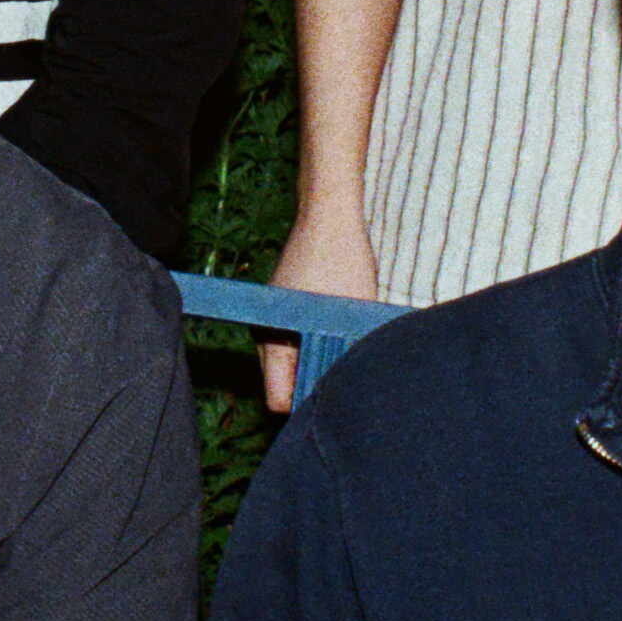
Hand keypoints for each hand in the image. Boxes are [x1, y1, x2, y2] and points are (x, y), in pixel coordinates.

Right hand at [262, 211, 380, 415]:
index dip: (308, 406)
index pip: (279, 399)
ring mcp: (275, 322)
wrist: (329, 214)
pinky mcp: (288, 312)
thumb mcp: (350, 315)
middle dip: (318, 384)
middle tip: (352, 372)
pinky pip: (302, 344)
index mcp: (272, 339)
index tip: (338, 399)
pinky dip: (323, 345)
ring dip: (323, 362)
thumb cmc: (341, 260)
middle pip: (288, 385)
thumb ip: (347, 357)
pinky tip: (343, 329)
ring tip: (349, 343)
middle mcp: (266, 334)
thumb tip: (355, 390)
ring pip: (298, 364)